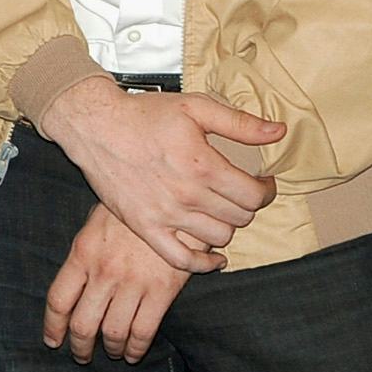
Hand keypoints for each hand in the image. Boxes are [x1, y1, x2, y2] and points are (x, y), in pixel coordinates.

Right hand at [38, 77, 283, 272]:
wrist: (94, 125)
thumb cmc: (143, 114)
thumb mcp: (195, 107)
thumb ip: (239, 123)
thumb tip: (277, 133)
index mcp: (203, 165)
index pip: (253, 196)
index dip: (265, 191)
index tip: (262, 183)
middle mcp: (187, 195)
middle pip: (239, 218)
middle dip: (246, 206)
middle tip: (239, 193)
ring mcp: (165, 214)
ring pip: (218, 238)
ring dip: (226, 227)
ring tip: (220, 211)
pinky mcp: (145, 226)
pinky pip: (182, 260)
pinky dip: (204, 265)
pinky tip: (213, 257)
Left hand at [44, 205, 189, 363]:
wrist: (172, 200)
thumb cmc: (130, 210)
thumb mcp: (95, 222)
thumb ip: (83, 253)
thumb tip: (74, 282)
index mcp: (82, 254)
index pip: (58, 300)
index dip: (53, 326)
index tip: (52, 340)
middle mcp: (103, 273)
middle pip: (83, 324)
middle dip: (80, 346)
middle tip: (82, 355)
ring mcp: (132, 284)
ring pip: (113, 333)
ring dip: (111, 349)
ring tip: (112, 353)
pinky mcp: (161, 292)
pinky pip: (143, 331)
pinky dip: (136, 348)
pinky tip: (133, 353)